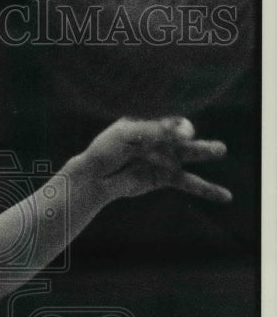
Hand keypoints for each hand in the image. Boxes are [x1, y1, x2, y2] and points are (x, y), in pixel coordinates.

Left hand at [66, 116, 230, 203]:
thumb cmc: (105, 151)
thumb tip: (185, 131)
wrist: (94, 178)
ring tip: (221, 150)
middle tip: (214, 144)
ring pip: (188, 156)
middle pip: (183, 137)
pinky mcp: (163, 178)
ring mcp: (163, 158)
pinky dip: (204, 189)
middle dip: (195, 139)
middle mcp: (160, 139)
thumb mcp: (126, 135)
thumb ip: (154, 131)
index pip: (170, 122)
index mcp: (149, 122)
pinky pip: (187, 182)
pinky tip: (222, 195)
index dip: (177, 128)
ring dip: (204, 153)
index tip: (183, 135)